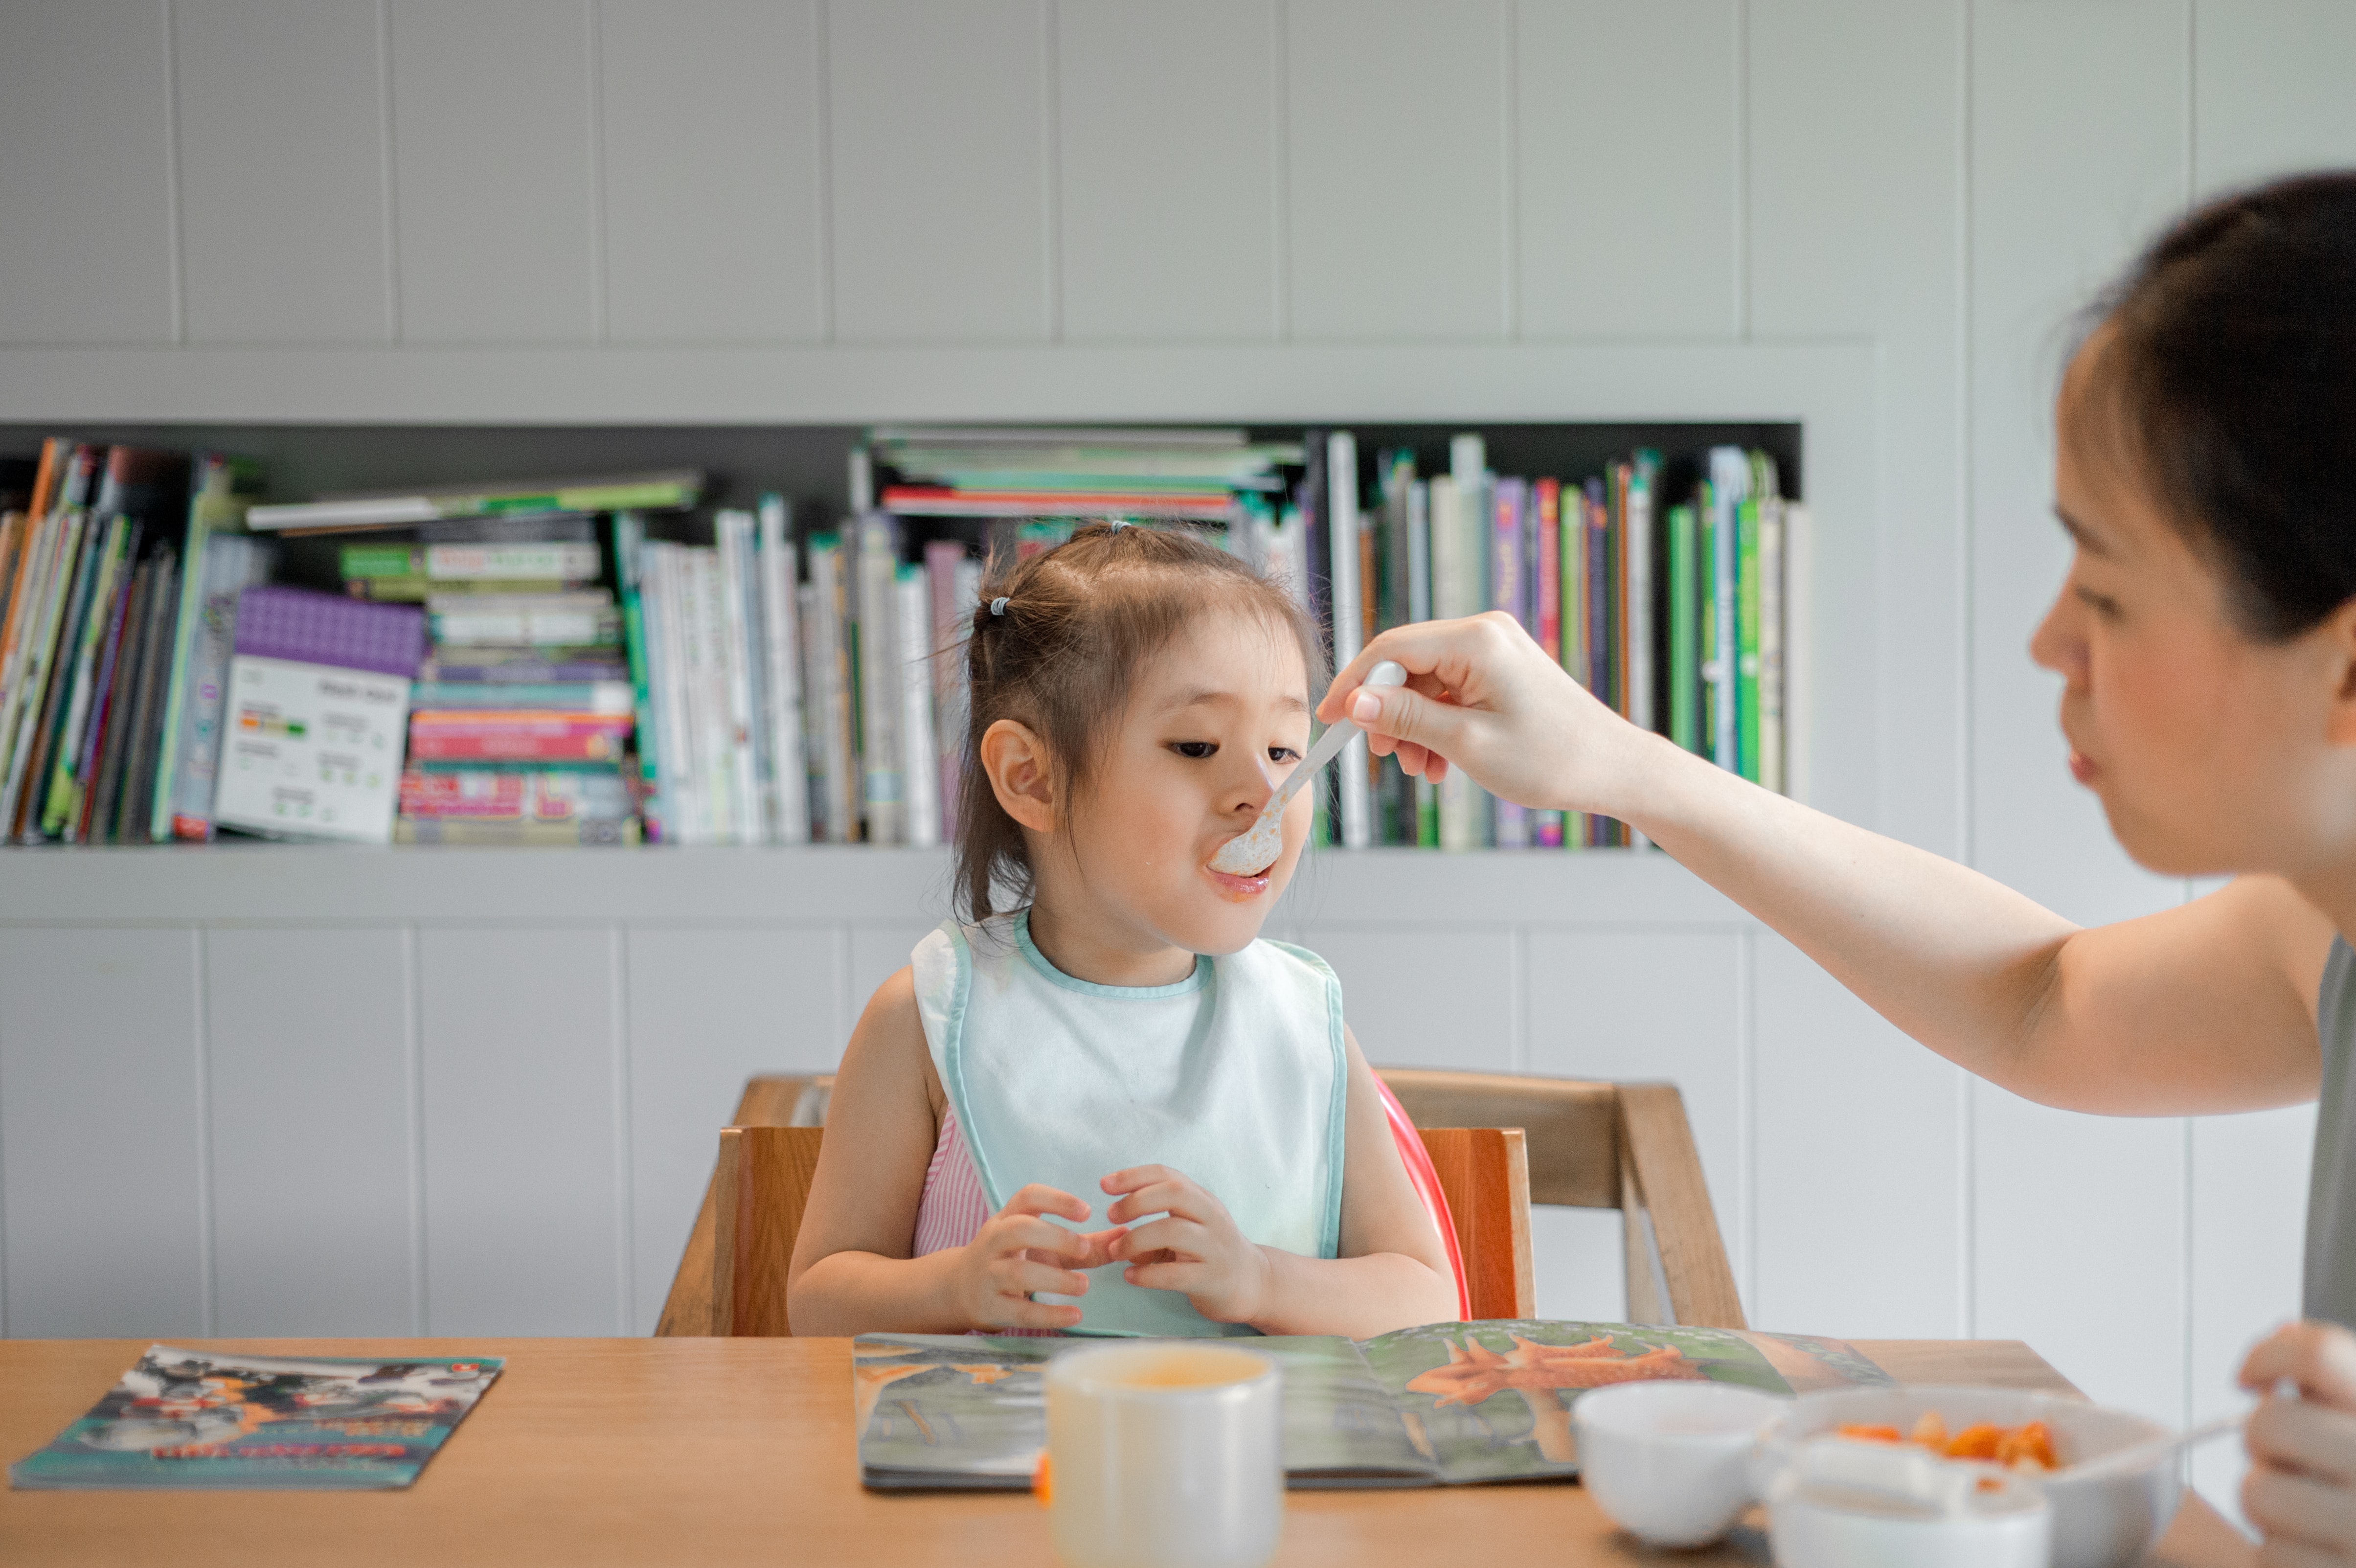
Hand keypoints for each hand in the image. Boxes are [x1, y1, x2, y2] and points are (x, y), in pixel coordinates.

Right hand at [948, 1184, 1124, 1332]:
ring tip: (1084, 1286)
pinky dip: (1048, 1314)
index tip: (1087, 1211)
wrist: (960, 1289)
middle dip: (1055, 1237)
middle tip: (1085, 1249)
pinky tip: (1075, 1315)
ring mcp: (988, 1274)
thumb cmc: (1013, 1259)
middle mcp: (993, 1241)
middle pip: (1019, 1229)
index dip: (1057, 1200)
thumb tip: (1128, 1237)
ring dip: (1055, 1279)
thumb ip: (1086, 1243)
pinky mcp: (989, 1306)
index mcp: (1008, 1217)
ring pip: (1017, 1272)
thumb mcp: (1045, 1246)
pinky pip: (1018, 1311)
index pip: (1028, 1197)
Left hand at [1102, 1165, 1272, 1326]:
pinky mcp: (1212, 1279)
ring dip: (1137, 1239)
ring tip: (1116, 1251)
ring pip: (1174, 1232)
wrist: (1252, 1283)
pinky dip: (1148, 1275)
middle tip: (1112, 1215)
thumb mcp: (1189, 1226)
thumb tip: (1115, 1232)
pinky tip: (1130, 1277)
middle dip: (1137, 1201)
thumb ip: (1157, 1221)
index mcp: (1201, 1199)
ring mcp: (1214, 1248)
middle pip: (1175, 1193)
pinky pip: (1176, 1274)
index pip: (1168, 1175)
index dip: (1134, 1176)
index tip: (1105, 1184)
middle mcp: (1211, 1218)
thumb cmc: (1210, 1250)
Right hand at [1317, 612, 1652, 817]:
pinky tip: (1441, 761)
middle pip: (1406, 664)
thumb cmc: (1551, 758)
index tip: (1329, 720)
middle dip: (1388, 713)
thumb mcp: (1466, 742)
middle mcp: (1485, 634)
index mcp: (1476, 641)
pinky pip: (1451, 691)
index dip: (1353, 686)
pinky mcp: (1502, 670)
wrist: (1615, 769)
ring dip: (1413, 726)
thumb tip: (1355, 704)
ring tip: (1422, 768)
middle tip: (1387, 757)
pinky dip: (1437, 724)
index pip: (1390, 650)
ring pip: (1426, 682)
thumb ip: (1406, 718)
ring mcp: (1495, 650)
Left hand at [2240, 1320, 2355, 1562]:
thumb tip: (2285, 1333)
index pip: (2319, 1356)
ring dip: (2266, 1501)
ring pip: (2258, 1492)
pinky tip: (2314, 1552)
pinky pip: (2272, 1555)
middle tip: (2286, 1457)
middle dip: (2262, 1440)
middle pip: (2270, 1424)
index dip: (2269, 1356)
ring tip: (2303, 1510)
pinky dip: (2280, 1555)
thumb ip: (2334, 1382)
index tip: (2252, 1377)